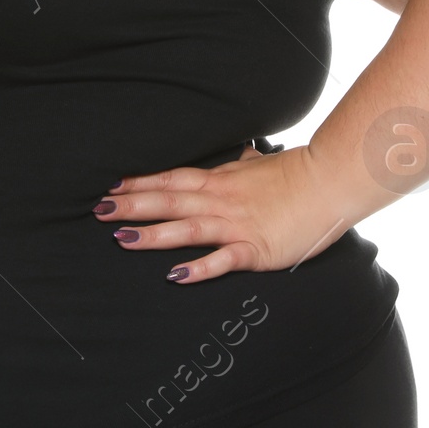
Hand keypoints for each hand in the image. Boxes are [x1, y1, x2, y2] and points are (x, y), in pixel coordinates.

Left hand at [92, 140, 354, 283]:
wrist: (329, 182)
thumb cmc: (296, 174)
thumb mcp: (261, 164)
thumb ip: (243, 164)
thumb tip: (241, 152)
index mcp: (220, 179)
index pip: (171, 179)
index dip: (140, 183)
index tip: (111, 186)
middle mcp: (221, 200)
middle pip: (169, 201)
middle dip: (132, 206)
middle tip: (99, 211)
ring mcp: (237, 224)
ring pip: (187, 228)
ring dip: (153, 235)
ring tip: (123, 240)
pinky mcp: (255, 249)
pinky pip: (222, 259)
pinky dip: (199, 267)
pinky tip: (175, 275)